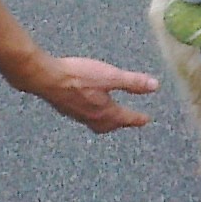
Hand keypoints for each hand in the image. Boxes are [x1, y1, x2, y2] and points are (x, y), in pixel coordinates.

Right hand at [24, 56, 158, 132]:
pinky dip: (92, 115)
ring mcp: (77, 114)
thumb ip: (132, 82)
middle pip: (110, 125)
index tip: (146, 120)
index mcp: (105, 111)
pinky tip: (87, 106)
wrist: (46, 78)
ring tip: (110, 117)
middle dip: (120, 123)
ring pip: (95, 123)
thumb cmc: (78, 77)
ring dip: (106, 121)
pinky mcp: (65, 107)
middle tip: (128, 121)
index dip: (138, 118)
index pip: (126, 118)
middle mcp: (91, 117)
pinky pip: (84, 116)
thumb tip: (154, 86)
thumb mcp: (110, 76)